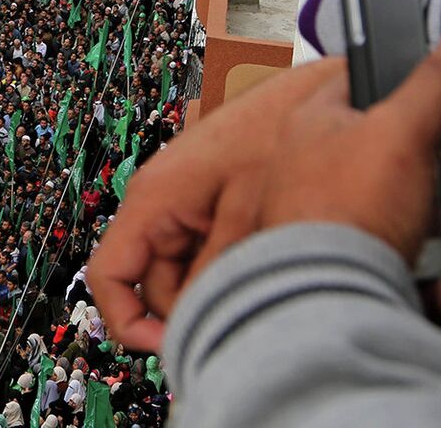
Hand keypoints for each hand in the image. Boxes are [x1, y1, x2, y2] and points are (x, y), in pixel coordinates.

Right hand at [87, 59, 341, 350]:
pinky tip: (275, 267)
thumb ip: (213, 273)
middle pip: (156, 284)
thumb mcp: (248, 216)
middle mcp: (164, 199)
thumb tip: (193, 329)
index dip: (130, 325)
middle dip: (194, 308)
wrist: (330, 89)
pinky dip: (237, 269)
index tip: (171, 351)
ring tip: (272, 283)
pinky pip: (211, 251)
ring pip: (188, 272)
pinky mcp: (217, 202)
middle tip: (245, 316)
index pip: (110, 277)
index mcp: (155, 196)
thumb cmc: (286, 131)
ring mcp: (190, 200)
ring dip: (223, 287)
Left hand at [256, 19, 440, 262]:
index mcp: (314, 124)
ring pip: (396, 214)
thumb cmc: (347, 207)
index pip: (360, 87)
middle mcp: (309, 171)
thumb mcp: (405, 130)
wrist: (321, 298)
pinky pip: (388, 267)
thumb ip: (440, 82)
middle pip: (390, 159)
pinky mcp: (335, 269)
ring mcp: (320, 223)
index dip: (407, 92)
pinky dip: (426, 280)